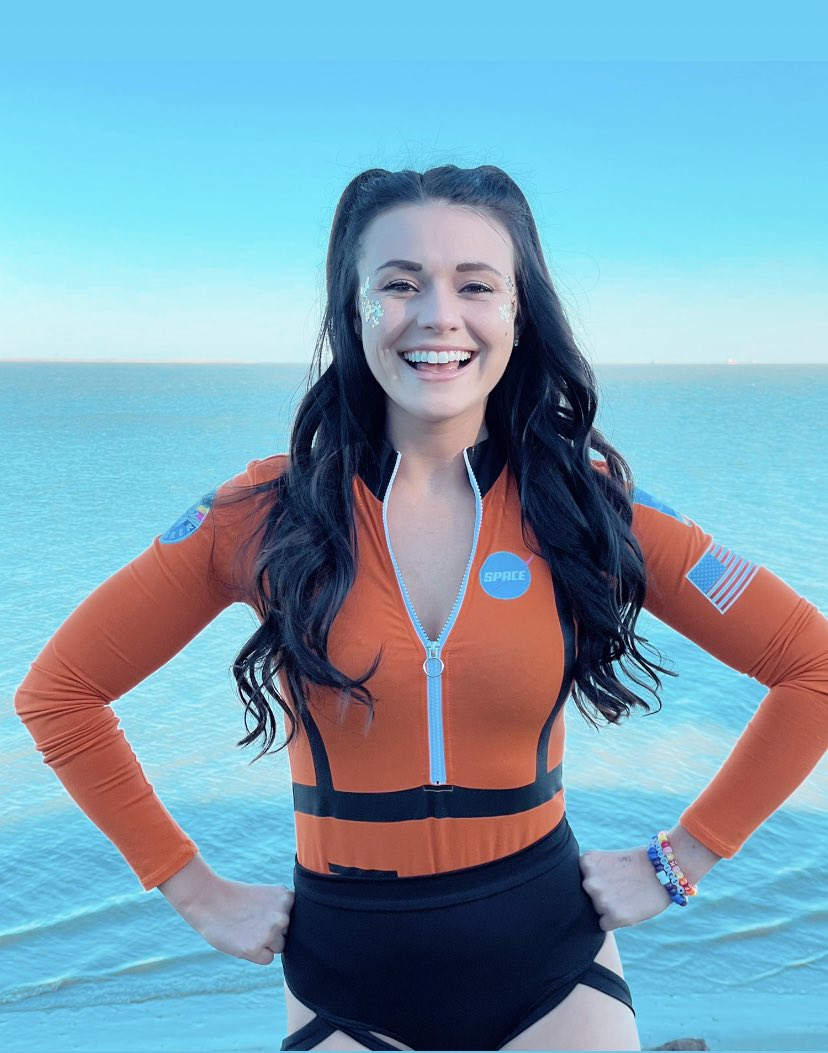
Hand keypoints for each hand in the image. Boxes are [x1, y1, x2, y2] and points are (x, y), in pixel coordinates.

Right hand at [159, 855, 294, 964]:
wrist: (209, 900)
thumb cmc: (239, 900)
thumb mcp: (268, 897)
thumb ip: (285, 910)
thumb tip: (305, 933)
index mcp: (287, 897)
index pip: (295, 918)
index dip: (278, 918)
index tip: (263, 912)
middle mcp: (282, 915)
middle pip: (287, 934)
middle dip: (273, 931)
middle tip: (252, 920)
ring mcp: (270, 933)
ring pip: (278, 947)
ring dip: (265, 943)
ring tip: (247, 928)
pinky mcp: (255, 949)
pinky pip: (267, 959)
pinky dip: (256, 954)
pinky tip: (243, 940)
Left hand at [579, 846, 672, 930]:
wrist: (664, 871)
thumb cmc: (635, 866)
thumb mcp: (605, 861)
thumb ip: (589, 874)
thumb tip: (571, 896)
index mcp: (586, 862)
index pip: (579, 879)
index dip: (595, 879)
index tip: (609, 875)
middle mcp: (590, 882)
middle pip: (586, 896)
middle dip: (600, 894)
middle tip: (619, 886)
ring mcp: (601, 900)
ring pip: (596, 909)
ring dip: (608, 907)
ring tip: (626, 895)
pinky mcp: (614, 917)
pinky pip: (604, 924)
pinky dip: (614, 920)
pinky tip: (628, 907)